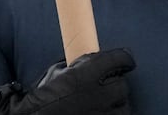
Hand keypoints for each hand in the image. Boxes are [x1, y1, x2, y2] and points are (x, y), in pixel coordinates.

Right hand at [0, 48, 134, 114]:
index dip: (124, 58)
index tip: (126, 60)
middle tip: (108, 85)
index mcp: (87, 75)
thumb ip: (77, 68)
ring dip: (117, 104)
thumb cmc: (41, 99)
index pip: (119, 59)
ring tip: (106, 104)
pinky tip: (103, 114)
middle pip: (122, 86)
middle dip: (116, 84)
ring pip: (123, 108)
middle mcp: (98, 95)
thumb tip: (88, 64)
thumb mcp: (56, 73)